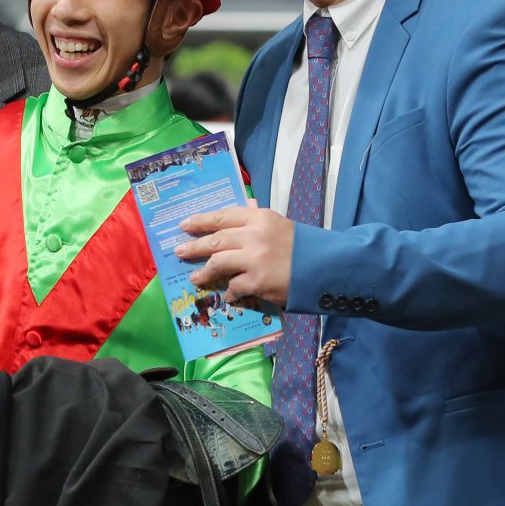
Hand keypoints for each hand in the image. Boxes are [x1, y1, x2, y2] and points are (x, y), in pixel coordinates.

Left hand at [174, 205, 293, 308]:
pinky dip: (229, 292)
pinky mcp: (257, 282)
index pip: (222, 216)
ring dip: (204, 272)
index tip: (184, 225)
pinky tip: (227, 295)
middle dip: (194, 247)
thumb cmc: (301, 245)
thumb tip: (238, 211)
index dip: (200, 221)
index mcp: (259, 217)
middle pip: (215, 240)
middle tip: (180, 252)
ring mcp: (254, 259)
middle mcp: (253, 235)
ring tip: (195, 278)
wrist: (324, 266)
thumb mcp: (278, 224)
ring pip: (218, 263)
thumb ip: (255, 219)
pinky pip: (234, 286)